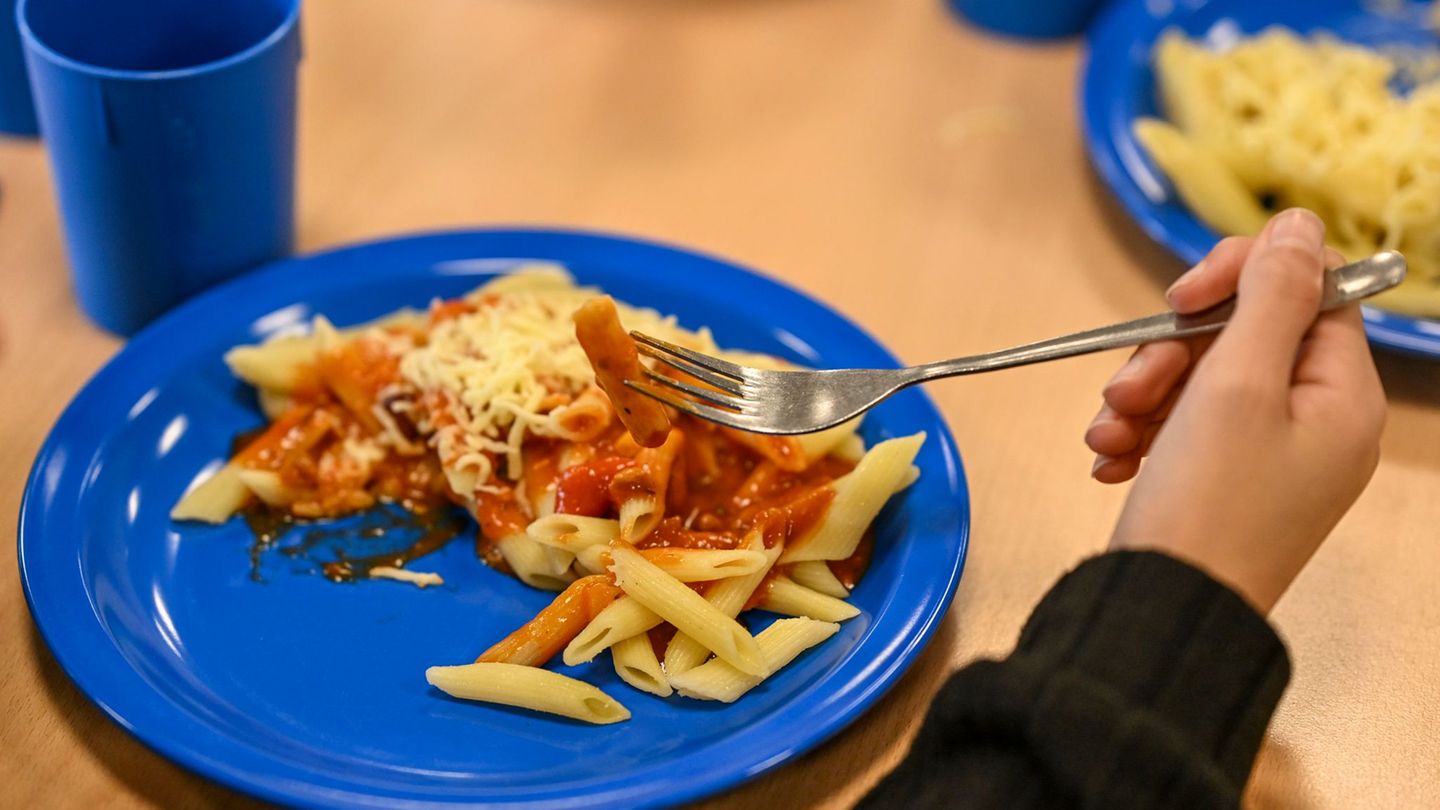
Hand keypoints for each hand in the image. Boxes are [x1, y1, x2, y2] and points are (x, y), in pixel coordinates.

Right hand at [1084, 209, 1385, 612]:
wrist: (1163, 613)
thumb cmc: (1206, 503)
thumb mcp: (1236, 384)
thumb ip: (1270, 295)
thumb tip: (1300, 222)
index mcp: (1343, 396)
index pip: (1307, 292)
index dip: (1238, 280)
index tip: (1176, 299)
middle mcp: (1317, 423)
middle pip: (1244, 337)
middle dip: (1171, 352)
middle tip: (1126, 387)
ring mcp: (1271, 457)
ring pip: (1202, 380)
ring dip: (1144, 393)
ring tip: (1106, 432)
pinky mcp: (1225, 483)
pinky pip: (1184, 426)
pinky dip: (1143, 431)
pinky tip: (1109, 457)